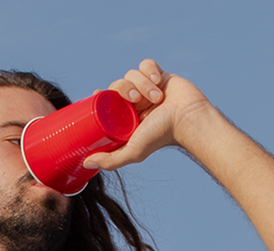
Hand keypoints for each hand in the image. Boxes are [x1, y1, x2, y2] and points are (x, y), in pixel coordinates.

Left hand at [81, 60, 213, 174]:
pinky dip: (150, 71)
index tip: (96, 95)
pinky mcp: (159, 74)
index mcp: (125, 116)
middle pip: (118, 84)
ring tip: (156, 97)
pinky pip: (146, 64)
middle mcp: (135, 101)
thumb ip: (111, 160)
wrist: (187, 118)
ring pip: (132, 74)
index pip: (106, 100)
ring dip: (143, 84)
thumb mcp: (133, 151)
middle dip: (125, 89)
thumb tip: (86, 163)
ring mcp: (146, 87)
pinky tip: (158, 82)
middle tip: (136, 101)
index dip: (100, 96)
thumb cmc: (161, 136)